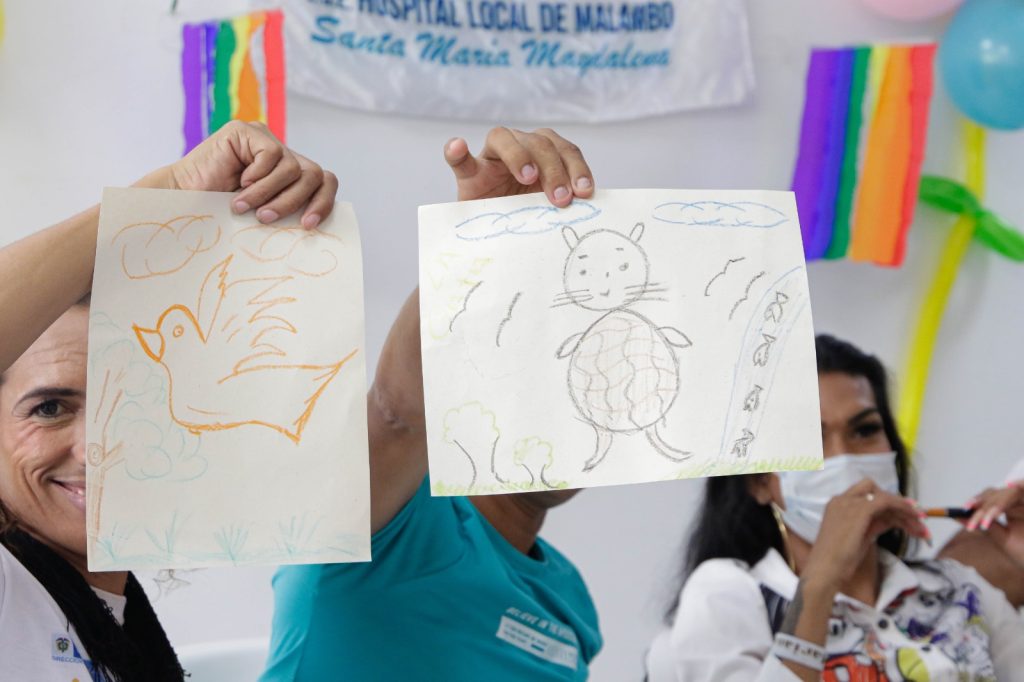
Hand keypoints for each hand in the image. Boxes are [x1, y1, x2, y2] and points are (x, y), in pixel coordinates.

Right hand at [157, 121, 338, 228]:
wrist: (183, 200)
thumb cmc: (222, 212)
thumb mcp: (266, 214)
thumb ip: (290, 211)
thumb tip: (317, 224)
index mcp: (290, 175)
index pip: (324, 181)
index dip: (323, 203)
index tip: (308, 226)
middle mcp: (282, 154)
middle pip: (314, 174)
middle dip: (294, 202)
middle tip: (267, 218)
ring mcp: (265, 140)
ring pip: (293, 169)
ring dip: (269, 194)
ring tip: (245, 207)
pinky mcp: (248, 131)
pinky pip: (272, 155)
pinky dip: (257, 177)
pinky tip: (238, 184)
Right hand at [444, 127, 593, 205]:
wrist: (496, 235)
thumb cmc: (528, 219)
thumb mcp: (550, 208)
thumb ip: (564, 201)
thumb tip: (588, 208)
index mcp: (545, 154)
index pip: (565, 150)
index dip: (578, 168)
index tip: (584, 191)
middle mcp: (520, 147)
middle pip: (540, 142)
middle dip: (554, 170)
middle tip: (561, 199)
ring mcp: (491, 158)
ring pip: (504, 138)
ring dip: (519, 155)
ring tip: (528, 177)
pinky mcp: (468, 174)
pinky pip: (459, 158)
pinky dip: (456, 150)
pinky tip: (458, 146)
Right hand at [803, 479, 929, 588]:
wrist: (825, 569)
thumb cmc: (838, 560)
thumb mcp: (859, 538)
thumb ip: (873, 525)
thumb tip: (892, 521)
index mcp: (838, 505)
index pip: (866, 496)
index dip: (887, 502)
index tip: (905, 512)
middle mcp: (842, 499)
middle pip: (876, 492)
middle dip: (898, 503)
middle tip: (917, 517)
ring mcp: (850, 503)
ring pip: (884, 496)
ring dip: (905, 509)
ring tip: (922, 524)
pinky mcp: (861, 509)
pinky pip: (887, 502)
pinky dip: (902, 507)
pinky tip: (914, 518)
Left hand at [964, 482, 1023, 569]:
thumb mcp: (1003, 540)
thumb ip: (985, 525)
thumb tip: (957, 515)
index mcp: (1010, 509)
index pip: (991, 497)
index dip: (978, 500)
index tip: (965, 508)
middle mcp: (1019, 503)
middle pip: (999, 493)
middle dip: (985, 504)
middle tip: (975, 517)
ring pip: (1011, 492)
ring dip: (997, 503)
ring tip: (987, 518)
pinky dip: (1020, 486)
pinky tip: (1011, 486)